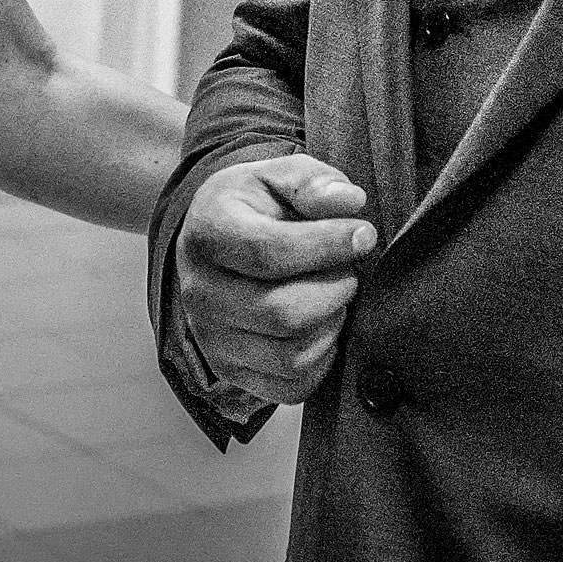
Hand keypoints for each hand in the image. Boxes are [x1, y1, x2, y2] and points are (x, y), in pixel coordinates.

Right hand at [175, 153, 375, 403]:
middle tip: (350, 270)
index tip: (363, 234)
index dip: (328, 245)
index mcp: (207, 233)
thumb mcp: (279, 174)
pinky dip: (322, 360)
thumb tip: (349, 203)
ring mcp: (211, 338)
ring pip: (291, 356)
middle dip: (335, 290)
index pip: (269, 253)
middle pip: (283, 313)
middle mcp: (199, 292)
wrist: (217, 241)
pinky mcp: (230, 372)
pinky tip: (323, 325)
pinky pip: (292, 386)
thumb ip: (312, 181)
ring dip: (331, 325)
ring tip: (334, 294)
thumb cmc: (256, 206)